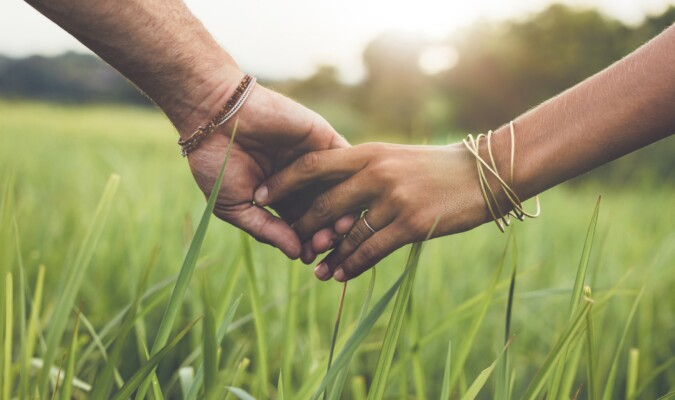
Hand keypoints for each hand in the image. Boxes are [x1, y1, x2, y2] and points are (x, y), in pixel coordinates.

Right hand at [185, 80, 353, 258]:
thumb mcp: (236, 206)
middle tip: (325, 244)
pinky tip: (348, 198)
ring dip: (341, 210)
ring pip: (338, 191)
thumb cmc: (217, 163)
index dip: (307, 243)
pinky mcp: (323, 138)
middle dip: (326, 231)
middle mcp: (300, 181)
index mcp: (280, 198)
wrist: (214, 116)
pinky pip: (345, 161)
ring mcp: (314, 160)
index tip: (308, 257)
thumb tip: (296, 255)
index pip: (302, 227)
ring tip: (338, 228)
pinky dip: (349, 180)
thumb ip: (267, 230)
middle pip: (324, 212)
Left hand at [255, 142, 492, 280]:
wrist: (484, 173)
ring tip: (314, 270)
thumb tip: (333, 189)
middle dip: (303, 227)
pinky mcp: (410, 224)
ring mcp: (393, 199)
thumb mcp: (396, 157)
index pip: (313, 165)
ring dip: (327, 255)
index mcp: (368, 152)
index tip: (262, 195)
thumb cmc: (436, 167)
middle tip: (292, 244)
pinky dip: (352, 265)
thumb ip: (364, 169)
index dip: (283, 182)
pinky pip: (371, 250)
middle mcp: (376, 173)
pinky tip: (341, 275)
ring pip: (346, 234)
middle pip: (323, 204)